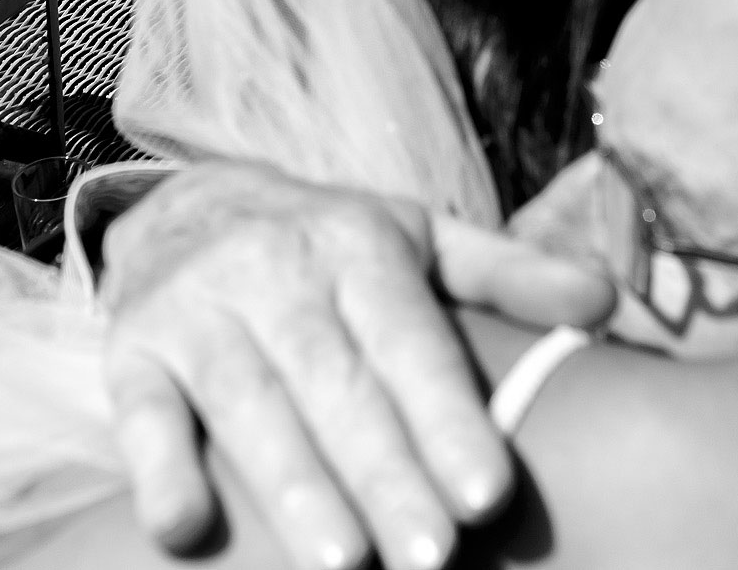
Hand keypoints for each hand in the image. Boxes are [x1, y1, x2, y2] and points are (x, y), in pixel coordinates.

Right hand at [99, 160, 615, 569]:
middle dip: (383, 473)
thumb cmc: (325, 246)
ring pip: (247, 403)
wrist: (184, 204)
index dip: (447, 417)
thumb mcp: (418, 238)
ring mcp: (196, 309)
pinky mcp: (130, 350)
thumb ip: (508, 273)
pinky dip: (157, 467)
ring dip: (292, 485)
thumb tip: (607, 302)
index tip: (488, 494)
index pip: (410, 341)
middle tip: (430, 559)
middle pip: (334, 383)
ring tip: (341, 562)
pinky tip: (183, 529)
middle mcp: (275, 269)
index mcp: (357, 246)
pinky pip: (139, 411)